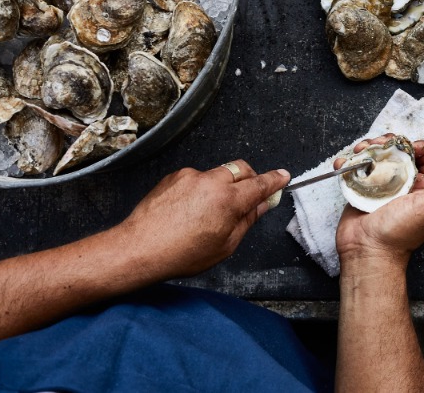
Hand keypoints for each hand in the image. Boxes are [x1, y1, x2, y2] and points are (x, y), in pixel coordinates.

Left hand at [116, 160, 289, 280]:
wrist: (140, 248)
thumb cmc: (181, 254)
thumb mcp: (224, 245)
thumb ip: (247, 220)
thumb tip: (261, 205)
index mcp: (229, 200)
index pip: (260, 184)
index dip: (274, 180)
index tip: (283, 176)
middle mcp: (212, 181)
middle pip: (241, 169)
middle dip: (249, 179)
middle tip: (247, 196)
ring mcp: (191, 176)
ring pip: (217, 174)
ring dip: (221, 186)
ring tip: (207, 212)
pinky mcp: (174, 176)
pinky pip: (196, 178)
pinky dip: (199, 189)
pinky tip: (188, 210)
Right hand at [335, 136, 423, 269]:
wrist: (366, 252)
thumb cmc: (398, 235)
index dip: (420, 147)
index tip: (407, 147)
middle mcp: (406, 184)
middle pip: (402, 152)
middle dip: (389, 143)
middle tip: (379, 144)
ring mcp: (383, 186)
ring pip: (379, 156)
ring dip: (368, 149)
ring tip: (360, 151)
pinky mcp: (363, 189)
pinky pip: (359, 168)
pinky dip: (350, 162)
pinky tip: (344, 163)